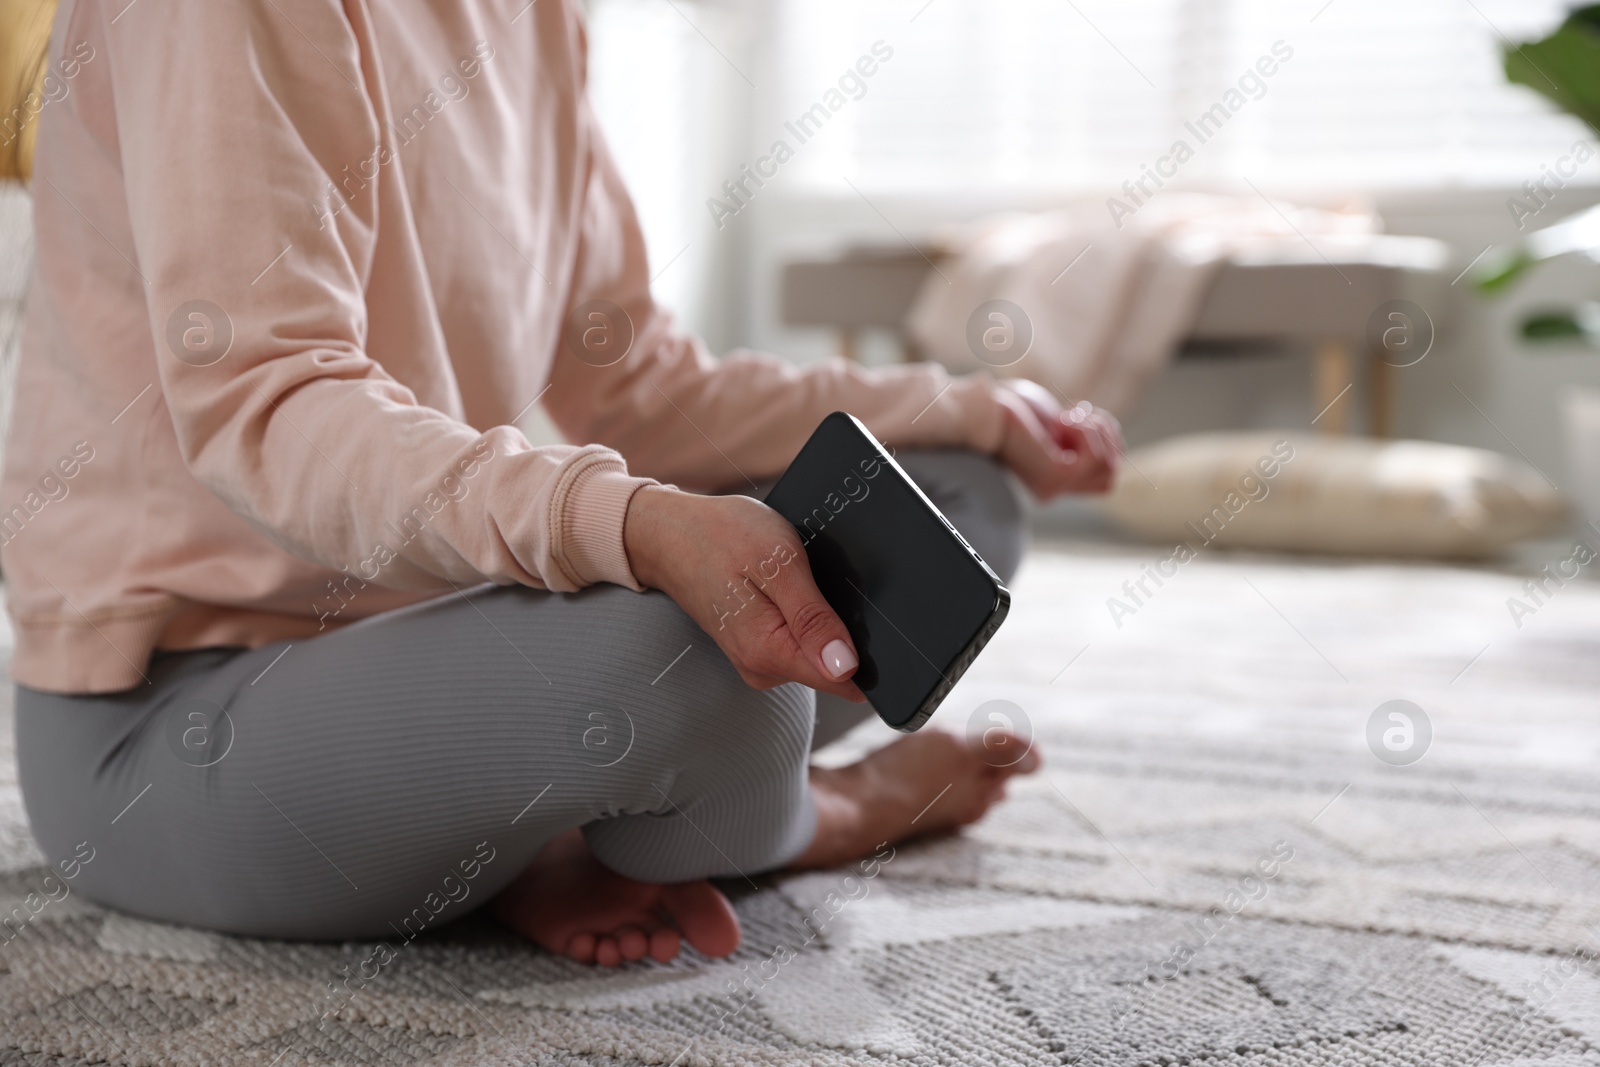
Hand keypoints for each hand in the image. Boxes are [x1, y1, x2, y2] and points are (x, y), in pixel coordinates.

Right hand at [623, 485, 865, 701]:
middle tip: (819, 579)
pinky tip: (789, 586)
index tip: (869, 620)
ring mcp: (757, 660)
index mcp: (769, 653)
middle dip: (843, 627)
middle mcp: (762, 668)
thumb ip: (812, 619)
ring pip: (818, 651)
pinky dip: (804, 614)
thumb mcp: (778, 566)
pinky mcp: (756, 647)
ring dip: (822, 617)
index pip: (843, 680)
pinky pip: (799, 640)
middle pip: (834, 666)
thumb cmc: (720, 537)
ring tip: (797, 577)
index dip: (869, 654)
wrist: (668, 533)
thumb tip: (847, 667)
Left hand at [993, 380, 1122, 498]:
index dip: (1103, 440)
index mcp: (1056, 480)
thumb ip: (1087, 438)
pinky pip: (1095, 458)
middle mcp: (1054, 489)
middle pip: (1111, 475)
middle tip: (1074, 414)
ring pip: (1109, 468)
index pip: (1107, 474)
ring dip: (1095, 431)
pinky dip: (1085, 431)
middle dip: (1104, 436)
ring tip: (1066, 417)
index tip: (1076, 416)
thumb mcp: (1060, 423)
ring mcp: (1055, 487)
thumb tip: (1114, 446)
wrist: (985, 406)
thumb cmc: (1016, 407)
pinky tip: (1061, 422)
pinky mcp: (1055, 478)